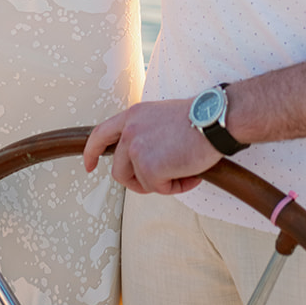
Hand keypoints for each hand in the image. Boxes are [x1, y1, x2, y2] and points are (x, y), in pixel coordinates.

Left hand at [84, 99, 220, 194]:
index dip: (92, 152)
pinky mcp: (148, 166)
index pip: (100, 134)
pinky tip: (191, 175)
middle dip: (138, 183)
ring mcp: (136, 148)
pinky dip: (176, 187)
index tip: (90, 165)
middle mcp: (130, 130)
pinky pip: (158, 189)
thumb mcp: (161, 117)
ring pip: (139, 182)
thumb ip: (145, 133)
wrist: (215, 119)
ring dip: (161, 184)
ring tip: (184, 172)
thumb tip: (142, 162)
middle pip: (119, 171)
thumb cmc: (199, 119)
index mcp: (133, 115)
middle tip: (162, 182)